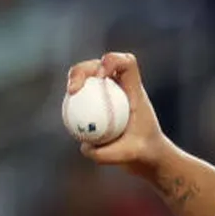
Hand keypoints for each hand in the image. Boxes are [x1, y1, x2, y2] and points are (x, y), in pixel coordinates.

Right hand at [66, 52, 169, 175]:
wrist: (147, 156)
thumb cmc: (143, 153)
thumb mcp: (128, 156)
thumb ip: (108, 154)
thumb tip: (85, 146)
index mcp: (134, 91)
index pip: (127, 63)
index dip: (112, 60)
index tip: (102, 75)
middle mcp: (121, 87)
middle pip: (99, 65)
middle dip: (83, 70)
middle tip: (73, 89)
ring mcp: (107, 93)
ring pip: (86, 77)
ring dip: (74, 79)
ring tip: (71, 92)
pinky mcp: (97, 102)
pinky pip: (80, 96)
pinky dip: (72, 100)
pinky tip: (67, 111)